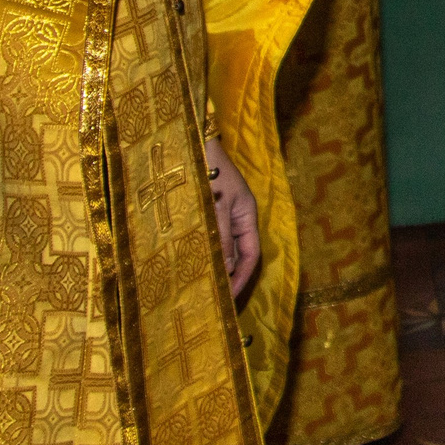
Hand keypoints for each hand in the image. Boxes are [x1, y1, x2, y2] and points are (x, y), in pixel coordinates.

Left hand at [205, 136, 260, 299]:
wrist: (193, 144)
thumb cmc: (208, 171)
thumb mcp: (216, 206)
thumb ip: (221, 237)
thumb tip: (225, 269)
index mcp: (248, 216)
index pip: (252, 256)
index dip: (243, 279)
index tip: (229, 299)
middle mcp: (238, 218)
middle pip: (238, 256)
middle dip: (229, 278)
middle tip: (214, 300)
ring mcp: (223, 215)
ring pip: (223, 249)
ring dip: (215, 267)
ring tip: (202, 289)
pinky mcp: (207, 213)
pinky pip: (210, 239)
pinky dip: (204, 254)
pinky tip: (192, 266)